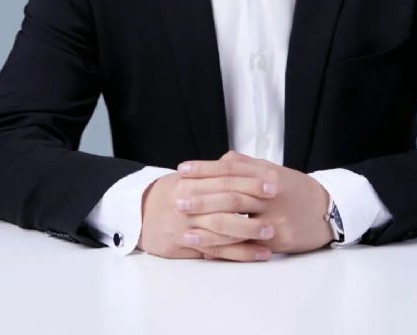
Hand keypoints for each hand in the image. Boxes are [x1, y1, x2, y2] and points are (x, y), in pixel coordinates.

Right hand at [138, 166, 277, 260]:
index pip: (225, 180)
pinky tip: (259, 254)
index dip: (250, 181)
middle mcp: (187, 204)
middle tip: (277, 203)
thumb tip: (240, 162)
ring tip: (272, 232)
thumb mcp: (187, 177)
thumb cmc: (170, 193)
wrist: (138, 214)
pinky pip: (217, 252)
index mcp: (190, 183)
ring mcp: (186, 227)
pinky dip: (240, 254)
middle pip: (225, 204)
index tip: (273, 182)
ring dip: (249, 232)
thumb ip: (213, 173)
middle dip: (253, 204)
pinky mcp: (186, 247)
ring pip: (222, 230)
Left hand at [177, 151, 332, 259]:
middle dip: (201, 197)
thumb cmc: (295, 188)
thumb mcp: (273, 170)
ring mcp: (274, 217)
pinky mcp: (278, 239)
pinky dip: (226, 248)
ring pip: (236, 221)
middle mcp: (269, 193)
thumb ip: (246, 164)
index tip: (182, 170)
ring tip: (185, 230)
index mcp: (265, 173)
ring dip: (208, 226)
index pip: (230, 168)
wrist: (328, 209)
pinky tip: (208, 250)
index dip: (204, 169)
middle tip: (177, 200)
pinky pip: (247, 244)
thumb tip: (220, 159)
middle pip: (230, 193)